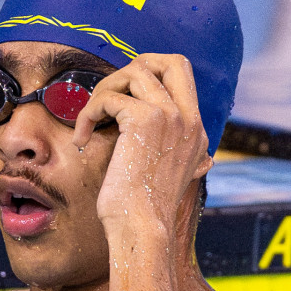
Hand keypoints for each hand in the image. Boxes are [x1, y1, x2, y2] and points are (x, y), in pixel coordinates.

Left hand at [69, 53, 211, 242]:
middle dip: (134, 67)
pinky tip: (83, 137)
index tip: (121, 101)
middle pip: (171, 60)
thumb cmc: (145, 210)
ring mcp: (171, 117)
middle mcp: (189, 120)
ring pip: (135, 71)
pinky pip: (109, 96)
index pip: (182, 77)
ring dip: (104, 90)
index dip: (149, 77)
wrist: (141, 229)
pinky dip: (89, 112)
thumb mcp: (179, 182)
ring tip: (91, 119)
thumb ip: (192, 163)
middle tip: (109, 96)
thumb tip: (207, 160)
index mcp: (196, 131)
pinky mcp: (146, 120)